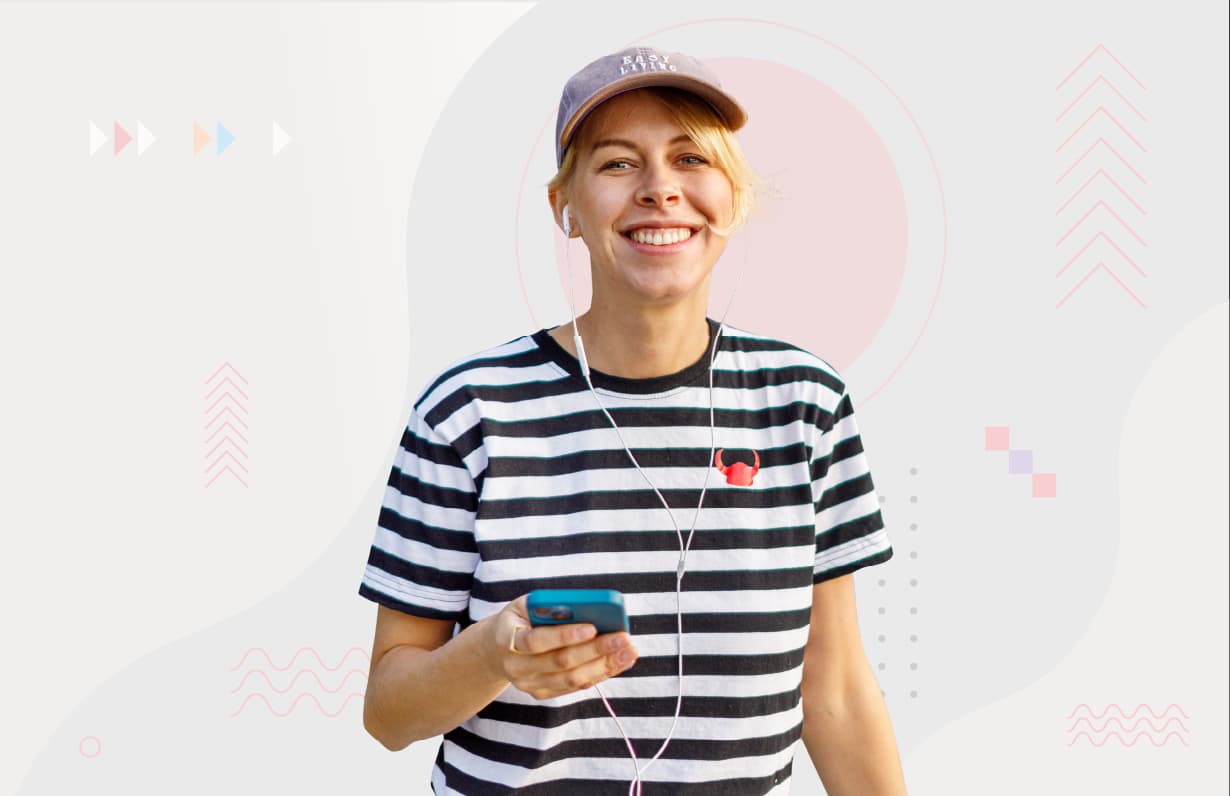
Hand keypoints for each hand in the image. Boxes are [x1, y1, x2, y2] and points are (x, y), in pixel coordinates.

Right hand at [488, 594, 638, 699]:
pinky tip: (620, 662)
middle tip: (624, 638)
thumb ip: (551, 605)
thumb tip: (588, 609)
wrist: (497, 649)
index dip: (565, 635)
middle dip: (596, 650)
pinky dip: (601, 674)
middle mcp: (517, 667)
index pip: (537, 641)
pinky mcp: (543, 693)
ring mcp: (530, 684)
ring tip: (629, 651)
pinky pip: (576, 686)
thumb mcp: (528, 604)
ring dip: (605, 665)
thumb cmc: (521, 618)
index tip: (593, 626)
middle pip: (561, 662)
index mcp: (508, 639)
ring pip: (572, 679)